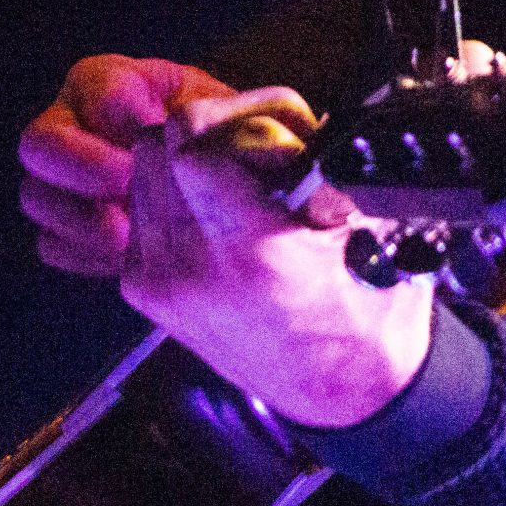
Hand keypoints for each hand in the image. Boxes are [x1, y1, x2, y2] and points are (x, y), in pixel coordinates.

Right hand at [19, 55, 236, 275]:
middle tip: (126, 184)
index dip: (118, 108)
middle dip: (81, 165)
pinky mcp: (67, 228)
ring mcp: (63, 179)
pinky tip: (126, 256)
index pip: (95, 83)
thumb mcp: (227, 114)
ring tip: (129, 235)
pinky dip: (86, 254)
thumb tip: (184, 135)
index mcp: (116, 81)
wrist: (235, 187)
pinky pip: (53, 244)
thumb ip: (212, 119)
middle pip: (40, 141)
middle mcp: (74, 124)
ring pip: (37, 196)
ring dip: (81, 219)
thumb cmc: (227, 136)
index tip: (151, 130)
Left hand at [119, 82, 434, 428]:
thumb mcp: (361, 223)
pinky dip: (175, 195)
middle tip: (258, 148)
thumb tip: (283, 118)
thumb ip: (313, 165)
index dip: (233, 117)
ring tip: (243, 180)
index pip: (191, 139)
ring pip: (142, 172)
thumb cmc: (364, 308)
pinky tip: (222, 213)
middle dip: (208, 132)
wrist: (342, 388)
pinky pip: (141, 208)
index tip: (269, 129)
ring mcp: (157, 281)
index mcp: (246, 250)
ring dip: (186, 161)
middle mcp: (187, 267)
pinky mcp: (142, 289)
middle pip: (157, 147)